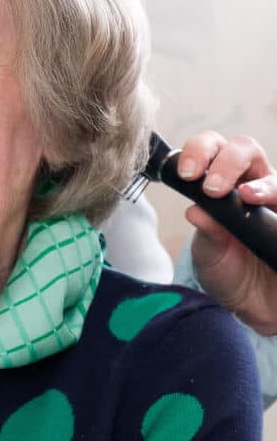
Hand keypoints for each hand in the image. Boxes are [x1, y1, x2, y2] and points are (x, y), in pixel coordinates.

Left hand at [178, 130, 276, 335]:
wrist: (254, 306)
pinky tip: (274, 217)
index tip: (186, 174)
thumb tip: (196, 212)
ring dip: (261, 185)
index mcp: (222, 180)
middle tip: (213, 189)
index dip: (198, 151)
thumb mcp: (210, 251)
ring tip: (247, 197)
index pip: (211, 147)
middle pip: (245, 149)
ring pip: (275, 179)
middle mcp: (253, 183)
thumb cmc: (227, 268)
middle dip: (227, 162)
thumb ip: (207, 231)